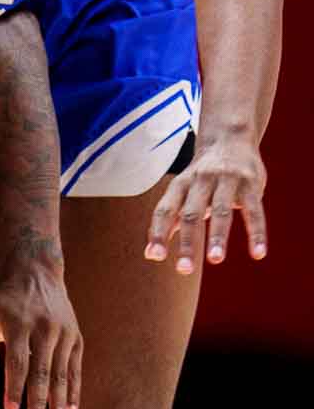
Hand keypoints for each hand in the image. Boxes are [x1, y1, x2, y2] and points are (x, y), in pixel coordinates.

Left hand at [0, 259, 81, 408]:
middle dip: (39, 402)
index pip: (17, 362)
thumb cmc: (0, 302)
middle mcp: (44, 330)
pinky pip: (75, 369)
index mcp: (19, 325)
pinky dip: (74, 390)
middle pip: (42, 372)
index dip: (14, 388)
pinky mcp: (75, 338)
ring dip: (59, 402)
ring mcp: (63, 334)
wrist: (35, 275)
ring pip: (62, 374)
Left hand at [145, 135, 266, 272]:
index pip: (164, 210)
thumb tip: (150, 254)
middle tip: (184, 270)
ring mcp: (226, 180)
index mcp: (179, 185)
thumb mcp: (182, 192)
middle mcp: (200, 181)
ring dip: (217, 236)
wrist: (230, 138)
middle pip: (190, 214)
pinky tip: (258, 254)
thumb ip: (169, 221)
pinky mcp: (251, 183)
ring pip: (220, 211)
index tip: (155, 257)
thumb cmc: (201, 176)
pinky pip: (254, 210)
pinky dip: (256, 233)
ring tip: (214, 260)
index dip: (158, 233)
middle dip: (187, 242)